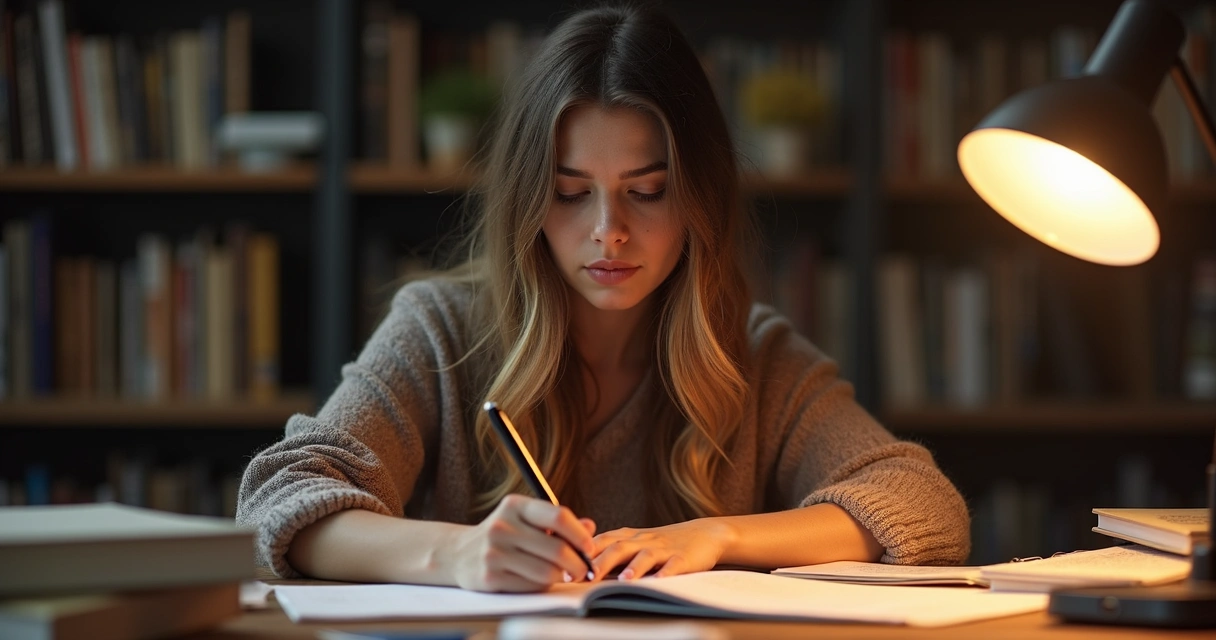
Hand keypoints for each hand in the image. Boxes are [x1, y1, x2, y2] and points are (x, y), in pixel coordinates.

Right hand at [447, 494, 596, 592]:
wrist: (459, 553)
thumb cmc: (503, 535)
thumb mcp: (526, 519)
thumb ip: (557, 522)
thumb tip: (590, 527)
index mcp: (515, 506)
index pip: (558, 516)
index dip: (580, 535)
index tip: (589, 548)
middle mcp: (502, 526)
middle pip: (557, 549)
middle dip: (577, 563)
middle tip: (583, 570)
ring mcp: (494, 553)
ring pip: (547, 572)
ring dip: (561, 577)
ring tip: (561, 574)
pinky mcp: (490, 577)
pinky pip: (531, 586)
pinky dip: (542, 586)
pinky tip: (539, 580)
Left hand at [589, 518, 732, 580]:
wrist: (703, 534)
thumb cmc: (661, 543)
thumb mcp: (634, 543)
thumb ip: (609, 552)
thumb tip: (576, 567)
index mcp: (628, 537)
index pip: (601, 541)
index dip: (582, 553)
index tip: (564, 567)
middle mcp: (643, 540)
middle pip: (618, 548)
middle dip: (600, 562)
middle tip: (584, 576)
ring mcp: (664, 549)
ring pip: (646, 555)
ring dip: (634, 567)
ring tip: (624, 580)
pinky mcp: (683, 558)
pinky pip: (675, 565)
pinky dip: (667, 573)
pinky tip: (660, 581)